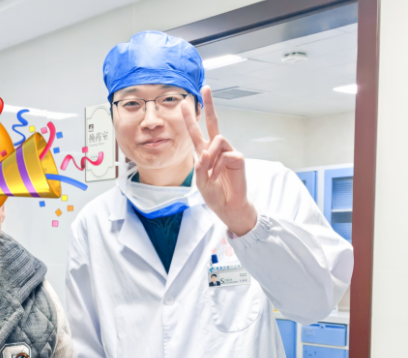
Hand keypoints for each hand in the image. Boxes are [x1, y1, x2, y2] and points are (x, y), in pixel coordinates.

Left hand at [181, 87, 256, 236]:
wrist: (228, 206)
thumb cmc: (214, 194)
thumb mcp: (200, 182)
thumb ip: (199, 167)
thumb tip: (204, 153)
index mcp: (204, 153)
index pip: (195, 131)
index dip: (190, 117)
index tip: (185, 102)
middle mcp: (216, 149)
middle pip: (212, 122)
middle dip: (209, 104)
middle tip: (205, 87)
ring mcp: (228, 151)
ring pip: (217, 140)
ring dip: (210, 157)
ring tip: (211, 173)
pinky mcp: (238, 157)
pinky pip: (224, 155)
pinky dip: (218, 167)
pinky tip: (219, 177)